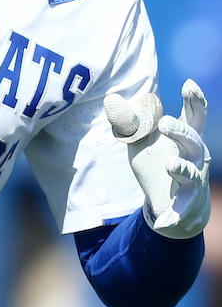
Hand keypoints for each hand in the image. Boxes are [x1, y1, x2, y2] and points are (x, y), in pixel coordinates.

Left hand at [104, 80, 210, 239]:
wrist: (173, 205)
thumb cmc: (159, 165)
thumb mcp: (141, 143)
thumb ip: (131, 123)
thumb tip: (111, 99)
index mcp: (185, 139)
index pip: (194, 117)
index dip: (194, 101)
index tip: (189, 84)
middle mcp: (194, 157)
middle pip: (193, 140)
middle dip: (180, 131)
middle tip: (163, 123)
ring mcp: (192, 181)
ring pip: (191, 173)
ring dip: (181, 168)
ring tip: (169, 164)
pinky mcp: (185, 205)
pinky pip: (181, 210)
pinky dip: (172, 216)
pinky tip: (163, 222)